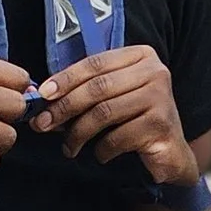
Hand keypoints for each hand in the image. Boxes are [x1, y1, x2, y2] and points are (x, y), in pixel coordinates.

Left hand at [33, 45, 196, 184]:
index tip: (42, 94)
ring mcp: (162, 98)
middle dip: (65, 107)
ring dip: (79, 132)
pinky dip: (102, 148)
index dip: (65, 78)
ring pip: (105, 112)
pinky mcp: (162, 125)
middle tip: (43, 124)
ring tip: (69, 147)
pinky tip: (99, 154)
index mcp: (140, 56)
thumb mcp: (111, 96)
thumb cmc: (133, 118)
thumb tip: (40, 96)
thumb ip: (84, 89)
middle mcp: (155, 72)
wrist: (170, 151)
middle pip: (97, 87)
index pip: (94, 63)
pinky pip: (119, 136)